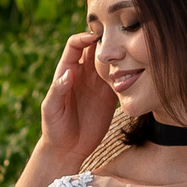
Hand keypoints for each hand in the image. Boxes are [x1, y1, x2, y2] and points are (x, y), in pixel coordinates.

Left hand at [38, 31, 116, 168]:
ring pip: (110, 61)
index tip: (95, 37)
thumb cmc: (54, 128)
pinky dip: (127, 73)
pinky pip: (120, 79)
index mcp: (66, 72)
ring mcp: (97, 84)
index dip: (84, 37)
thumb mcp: (51, 109)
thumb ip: (58, 90)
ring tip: (129, 52)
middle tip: (118, 39)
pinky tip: (135, 71)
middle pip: (95, 48)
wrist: (68, 149)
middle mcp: (83, 74)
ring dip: (119, 54)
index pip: (75, 46)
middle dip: (105, 40)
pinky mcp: (110, 96)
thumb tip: (69, 72)